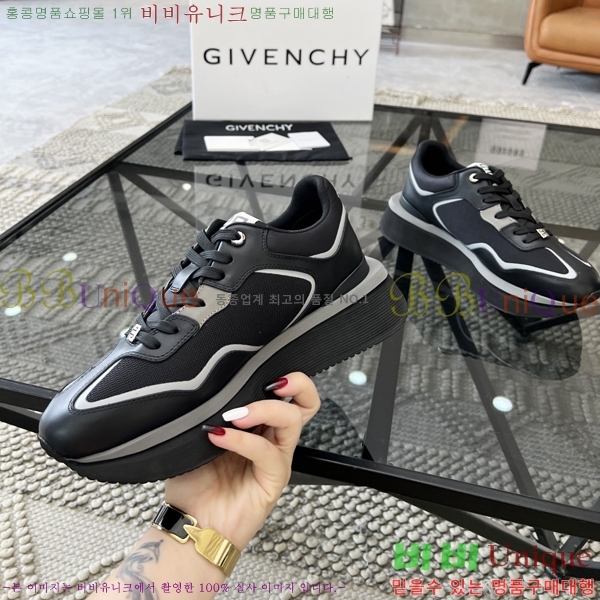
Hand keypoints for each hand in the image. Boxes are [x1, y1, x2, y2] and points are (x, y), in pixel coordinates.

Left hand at [163, 372, 320, 549]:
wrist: (190, 524)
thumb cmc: (194, 483)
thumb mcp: (196, 437)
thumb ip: (208, 412)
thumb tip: (205, 386)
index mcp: (258, 425)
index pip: (285, 393)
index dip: (280, 376)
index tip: (255, 367)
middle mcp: (272, 438)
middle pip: (306, 402)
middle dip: (297, 383)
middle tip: (272, 382)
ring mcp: (275, 459)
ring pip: (293, 420)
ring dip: (264, 409)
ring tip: (234, 415)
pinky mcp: (273, 480)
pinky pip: (268, 453)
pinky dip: (244, 441)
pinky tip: (220, 437)